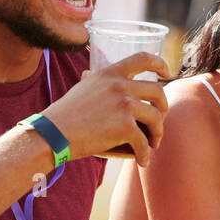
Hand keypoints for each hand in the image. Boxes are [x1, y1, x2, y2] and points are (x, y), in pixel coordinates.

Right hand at [41, 52, 169, 166]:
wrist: (52, 134)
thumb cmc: (64, 115)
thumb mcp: (79, 89)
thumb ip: (92, 81)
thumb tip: (89, 74)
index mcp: (110, 73)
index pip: (142, 58)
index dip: (160, 63)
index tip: (167, 72)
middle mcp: (119, 85)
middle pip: (158, 91)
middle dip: (163, 108)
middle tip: (160, 120)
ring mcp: (123, 104)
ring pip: (156, 118)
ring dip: (157, 134)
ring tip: (153, 144)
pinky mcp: (124, 125)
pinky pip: (144, 142)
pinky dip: (145, 154)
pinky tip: (142, 161)